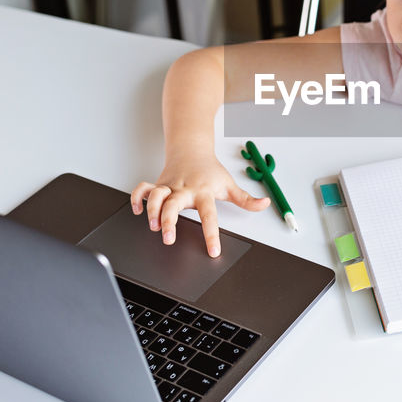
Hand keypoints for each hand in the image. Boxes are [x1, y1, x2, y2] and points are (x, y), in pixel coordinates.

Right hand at [130, 156, 268, 256]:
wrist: (191, 150)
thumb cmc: (209, 170)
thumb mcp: (229, 185)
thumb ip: (246, 199)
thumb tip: (265, 204)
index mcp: (204, 192)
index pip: (209, 215)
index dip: (211, 234)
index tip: (212, 251)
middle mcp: (185, 189)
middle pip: (175, 203)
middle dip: (169, 221)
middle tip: (168, 238)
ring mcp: (170, 186)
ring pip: (156, 196)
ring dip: (152, 210)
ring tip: (153, 226)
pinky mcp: (158, 184)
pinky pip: (143, 189)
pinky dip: (137, 198)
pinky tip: (137, 210)